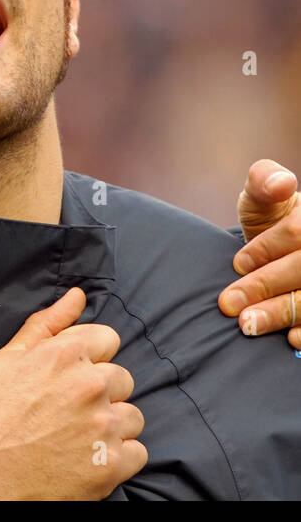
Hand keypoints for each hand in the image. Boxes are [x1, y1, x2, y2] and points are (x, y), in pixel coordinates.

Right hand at [0, 287, 145, 499]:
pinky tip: (86, 457)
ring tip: (76, 435)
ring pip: (132, 415)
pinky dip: (117, 457)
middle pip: (122, 378)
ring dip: (111, 424)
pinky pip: (138, 452)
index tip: (70, 375)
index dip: (88, 357)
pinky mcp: (112, 465)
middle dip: (100, 391)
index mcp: (64, 355)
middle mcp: (90, 386)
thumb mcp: (7, 360)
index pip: (107, 339)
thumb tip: (78, 296)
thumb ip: (46, 323)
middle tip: (67, 410)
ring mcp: (104, 427)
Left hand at [220, 159, 300, 348]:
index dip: (266, 248)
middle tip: (228, 304)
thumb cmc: (272, 223)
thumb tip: (280, 182)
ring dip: (281, 313)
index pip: (298, 232)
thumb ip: (263, 183)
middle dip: (265, 286)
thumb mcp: (263, 200)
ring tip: (247, 324)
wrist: (284, 251)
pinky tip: (292, 338)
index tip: (236, 263)